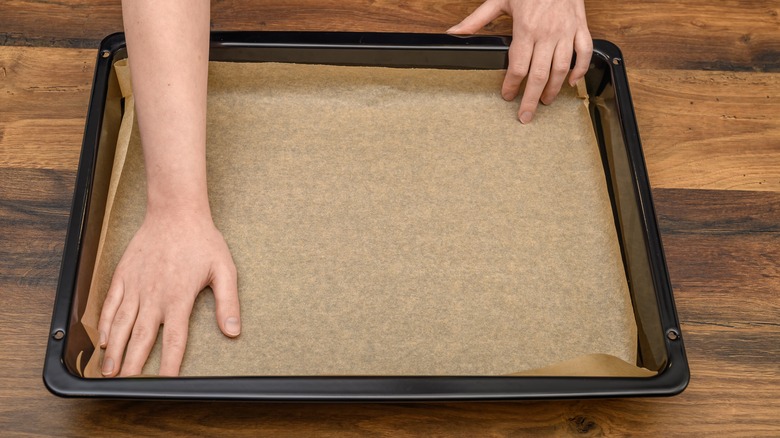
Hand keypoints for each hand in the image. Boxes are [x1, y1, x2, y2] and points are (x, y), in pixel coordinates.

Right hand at [97, 209, 239, 376]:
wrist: (175, 212)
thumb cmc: (202, 240)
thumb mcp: (224, 270)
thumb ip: (228, 302)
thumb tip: (233, 331)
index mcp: (179, 298)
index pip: (175, 339)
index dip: (171, 364)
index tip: (167, 382)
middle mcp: (154, 296)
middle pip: (142, 338)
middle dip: (134, 364)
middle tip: (126, 385)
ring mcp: (136, 285)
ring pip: (122, 324)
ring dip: (115, 349)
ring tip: (109, 370)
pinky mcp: (124, 274)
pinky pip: (111, 304)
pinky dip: (106, 323)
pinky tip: (104, 338)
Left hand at [448, 0, 591, 122]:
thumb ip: (477, 19)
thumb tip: (455, 32)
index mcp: (526, 28)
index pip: (518, 66)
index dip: (511, 85)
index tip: (507, 96)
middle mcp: (547, 33)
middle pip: (539, 75)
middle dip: (531, 99)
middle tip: (525, 115)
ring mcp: (566, 31)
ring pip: (562, 68)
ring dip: (554, 89)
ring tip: (545, 101)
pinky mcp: (580, 26)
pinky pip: (584, 52)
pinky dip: (580, 69)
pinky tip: (572, 82)